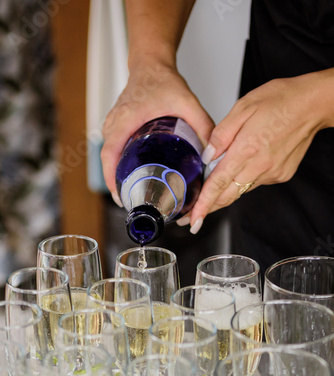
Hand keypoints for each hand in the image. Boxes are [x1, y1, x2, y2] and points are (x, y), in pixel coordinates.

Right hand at [101, 61, 213, 200]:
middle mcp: (114, 124)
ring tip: (134, 193)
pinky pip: (113, 149)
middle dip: (118, 184)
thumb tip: (211, 153)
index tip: (122, 197)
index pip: (110, 155)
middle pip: (109, 161)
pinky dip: (119, 164)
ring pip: (110, 156)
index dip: (112, 179)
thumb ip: (203, 124)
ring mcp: (112, 124)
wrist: (151, 64)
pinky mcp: (115, 126)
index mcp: (125, 120)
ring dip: (118, 175)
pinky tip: (132, 174)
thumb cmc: (162, 80)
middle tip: (134, 202)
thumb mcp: (187, 101)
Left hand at [187, 69, 333, 232]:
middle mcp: (260, 166)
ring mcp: (272, 173)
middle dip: (208, 208)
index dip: (203, 204)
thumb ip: (221, 135)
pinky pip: (255, 182)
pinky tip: (243, 168)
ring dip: (225, 193)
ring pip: (241, 189)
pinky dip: (244, 179)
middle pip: (228, 195)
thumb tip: (207, 156)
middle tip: (192, 218)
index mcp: (247, 149)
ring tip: (210, 192)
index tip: (193, 219)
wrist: (313, 104)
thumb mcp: (243, 107)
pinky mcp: (281, 175)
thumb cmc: (281, 100)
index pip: (218, 184)